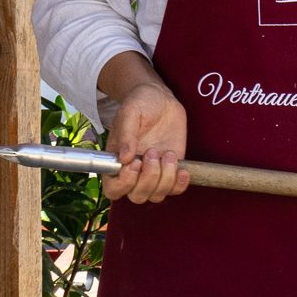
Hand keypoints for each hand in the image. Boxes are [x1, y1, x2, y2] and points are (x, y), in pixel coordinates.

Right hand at [104, 77, 189, 203]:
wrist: (161, 99)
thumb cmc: (140, 104)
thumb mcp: (129, 113)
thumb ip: (126, 134)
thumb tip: (124, 158)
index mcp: (116, 162)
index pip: (113, 189)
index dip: (124, 183)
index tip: (136, 163)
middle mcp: (133, 173)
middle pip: (137, 196)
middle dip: (148, 179)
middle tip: (152, 152)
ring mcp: (153, 173)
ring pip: (157, 195)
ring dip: (165, 179)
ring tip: (167, 153)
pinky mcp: (171, 171)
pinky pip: (175, 190)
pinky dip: (180, 184)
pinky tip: (183, 169)